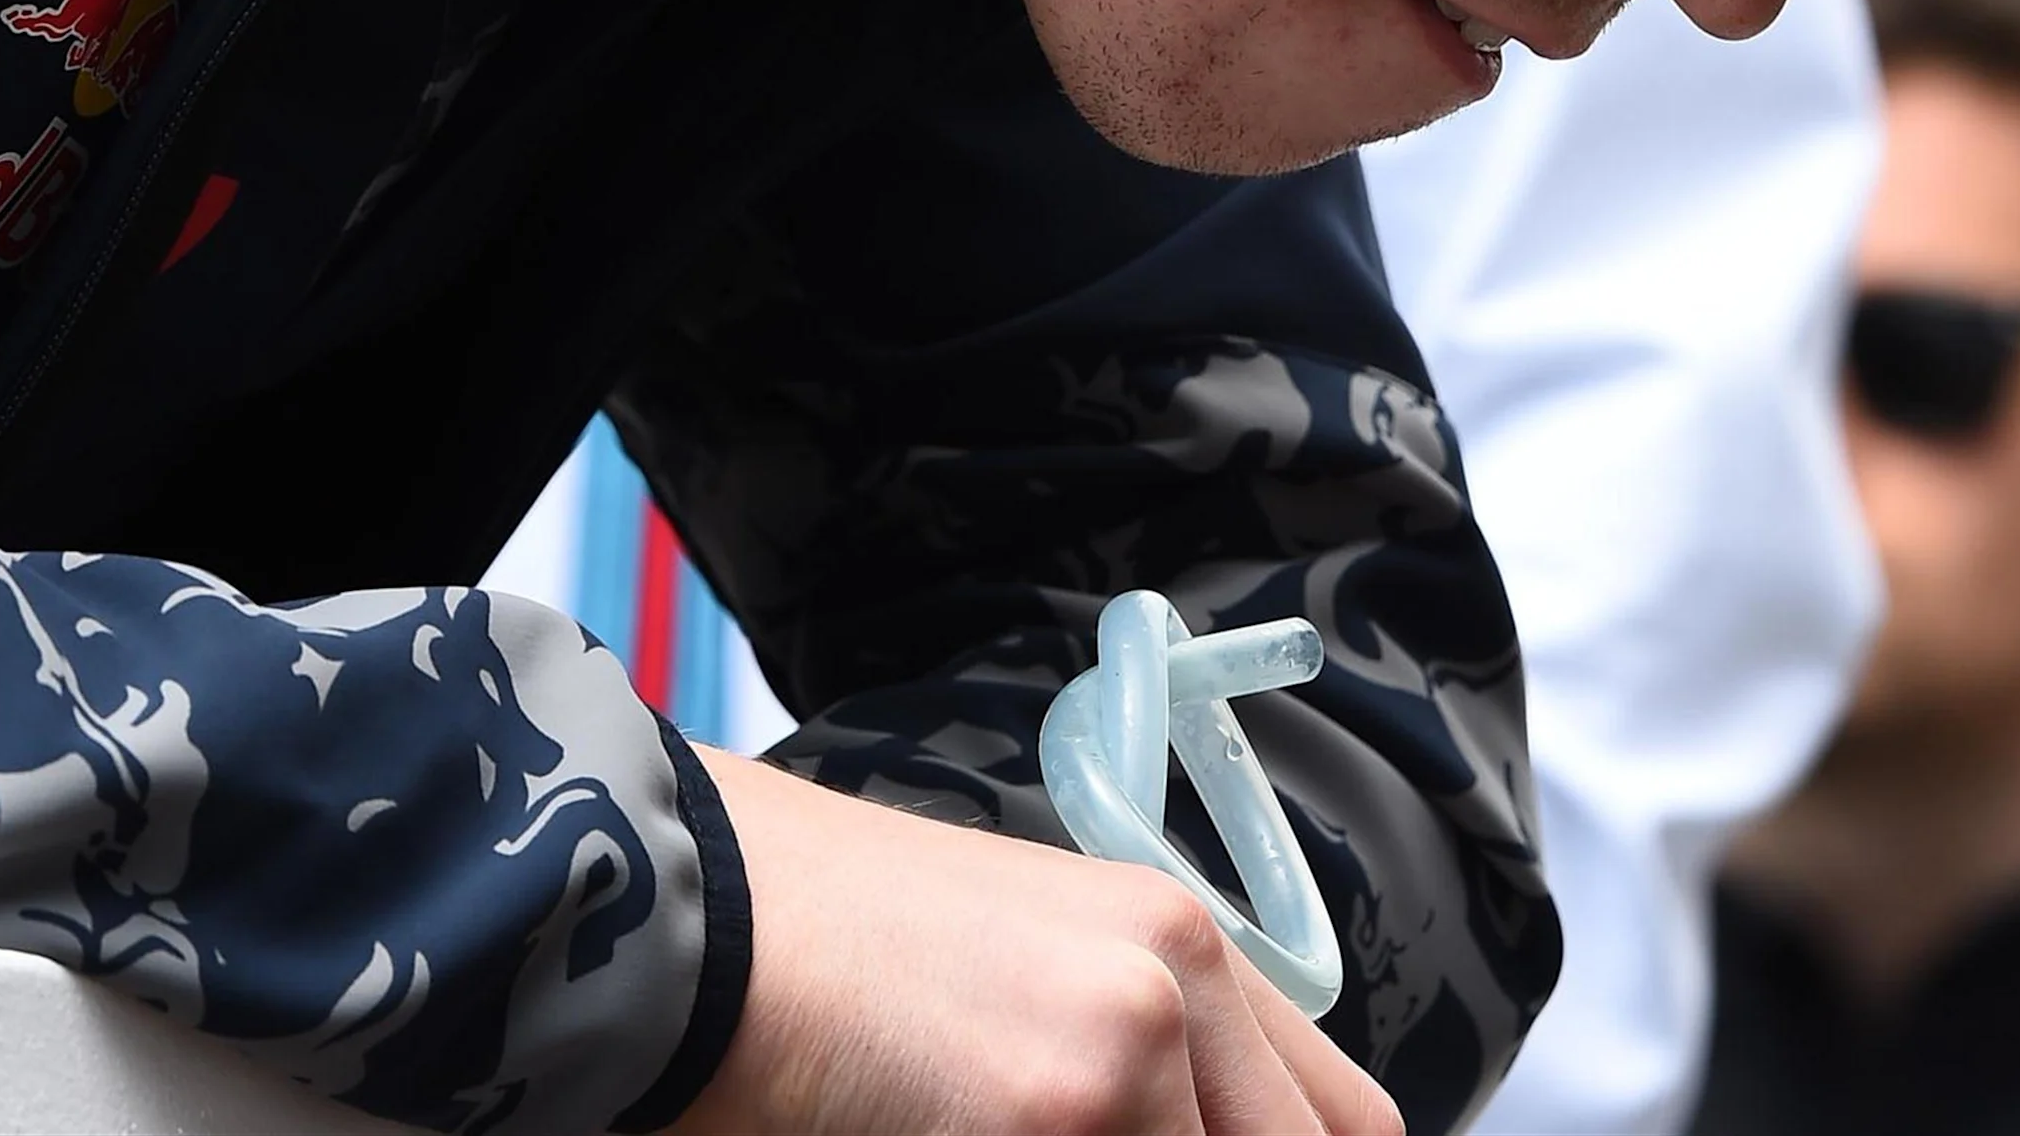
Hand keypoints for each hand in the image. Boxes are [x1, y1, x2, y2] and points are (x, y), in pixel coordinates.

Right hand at [669, 745, 1399, 1135]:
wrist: (679, 906)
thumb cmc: (810, 956)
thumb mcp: (1015, 985)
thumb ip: (1133, 1070)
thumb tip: (1183, 1130)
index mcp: (1180, 943)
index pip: (1340, 1126)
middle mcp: (1181, 980)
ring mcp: (1132, 1046)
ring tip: (971, 1130)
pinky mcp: (1063, 1113)